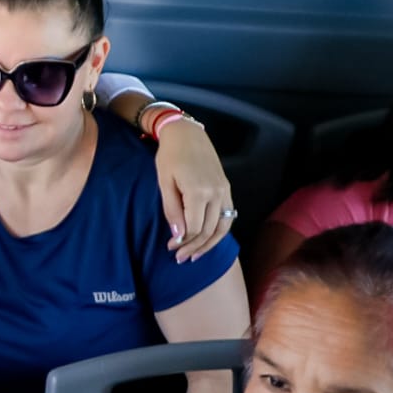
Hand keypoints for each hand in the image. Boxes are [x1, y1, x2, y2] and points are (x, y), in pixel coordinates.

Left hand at [154, 119, 232, 262]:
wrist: (187, 134)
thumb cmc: (169, 156)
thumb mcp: (164, 182)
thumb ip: (172, 211)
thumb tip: (178, 236)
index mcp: (199, 192)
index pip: (194, 228)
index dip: (183, 242)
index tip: (170, 248)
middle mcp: (216, 193)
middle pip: (208, 231)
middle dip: (194, 247)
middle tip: (180, 258)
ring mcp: (225, 191)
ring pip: (222, 227)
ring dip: (209, 244)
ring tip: (195, 255)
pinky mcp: (227, 189)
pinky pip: (228, 217)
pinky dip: (219, 232)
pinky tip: (208, 240)